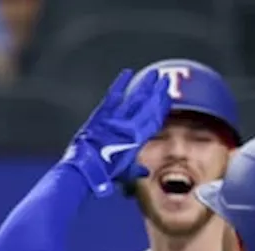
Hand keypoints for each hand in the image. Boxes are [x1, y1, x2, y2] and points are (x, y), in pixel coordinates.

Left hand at [62, 68, 171, 196]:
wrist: (85, 170)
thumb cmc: (104, 174)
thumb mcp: (124, 173)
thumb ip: (135, 169)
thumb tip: (144, 172)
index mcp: (137, 140)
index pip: (155, 119)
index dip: (162, 106)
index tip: (168, 96)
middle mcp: (130, 127)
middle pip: (148, 104)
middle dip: (158, 91)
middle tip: (165, 79)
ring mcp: (116, 119)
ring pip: (134, 97)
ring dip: (144, 85)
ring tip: (152, 74)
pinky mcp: (101, 114)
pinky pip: (113, 95)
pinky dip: (120, 83)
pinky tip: (127, 73)